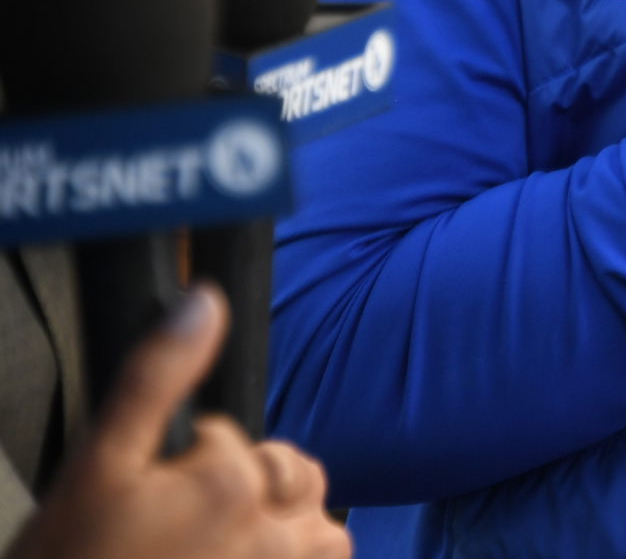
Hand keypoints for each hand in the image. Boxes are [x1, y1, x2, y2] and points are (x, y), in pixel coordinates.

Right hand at [8, 286, 347, 558]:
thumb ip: (155, 378)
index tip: (146, 501)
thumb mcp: (96, 466)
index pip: (234, 441)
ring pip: (323, 532)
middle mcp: (276, 533)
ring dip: (286, 535)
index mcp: (231, 482)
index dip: (187, 464)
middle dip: (247, 491)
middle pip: (293, 479)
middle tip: (177, 534)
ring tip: (215, 555)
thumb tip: (203, 299)